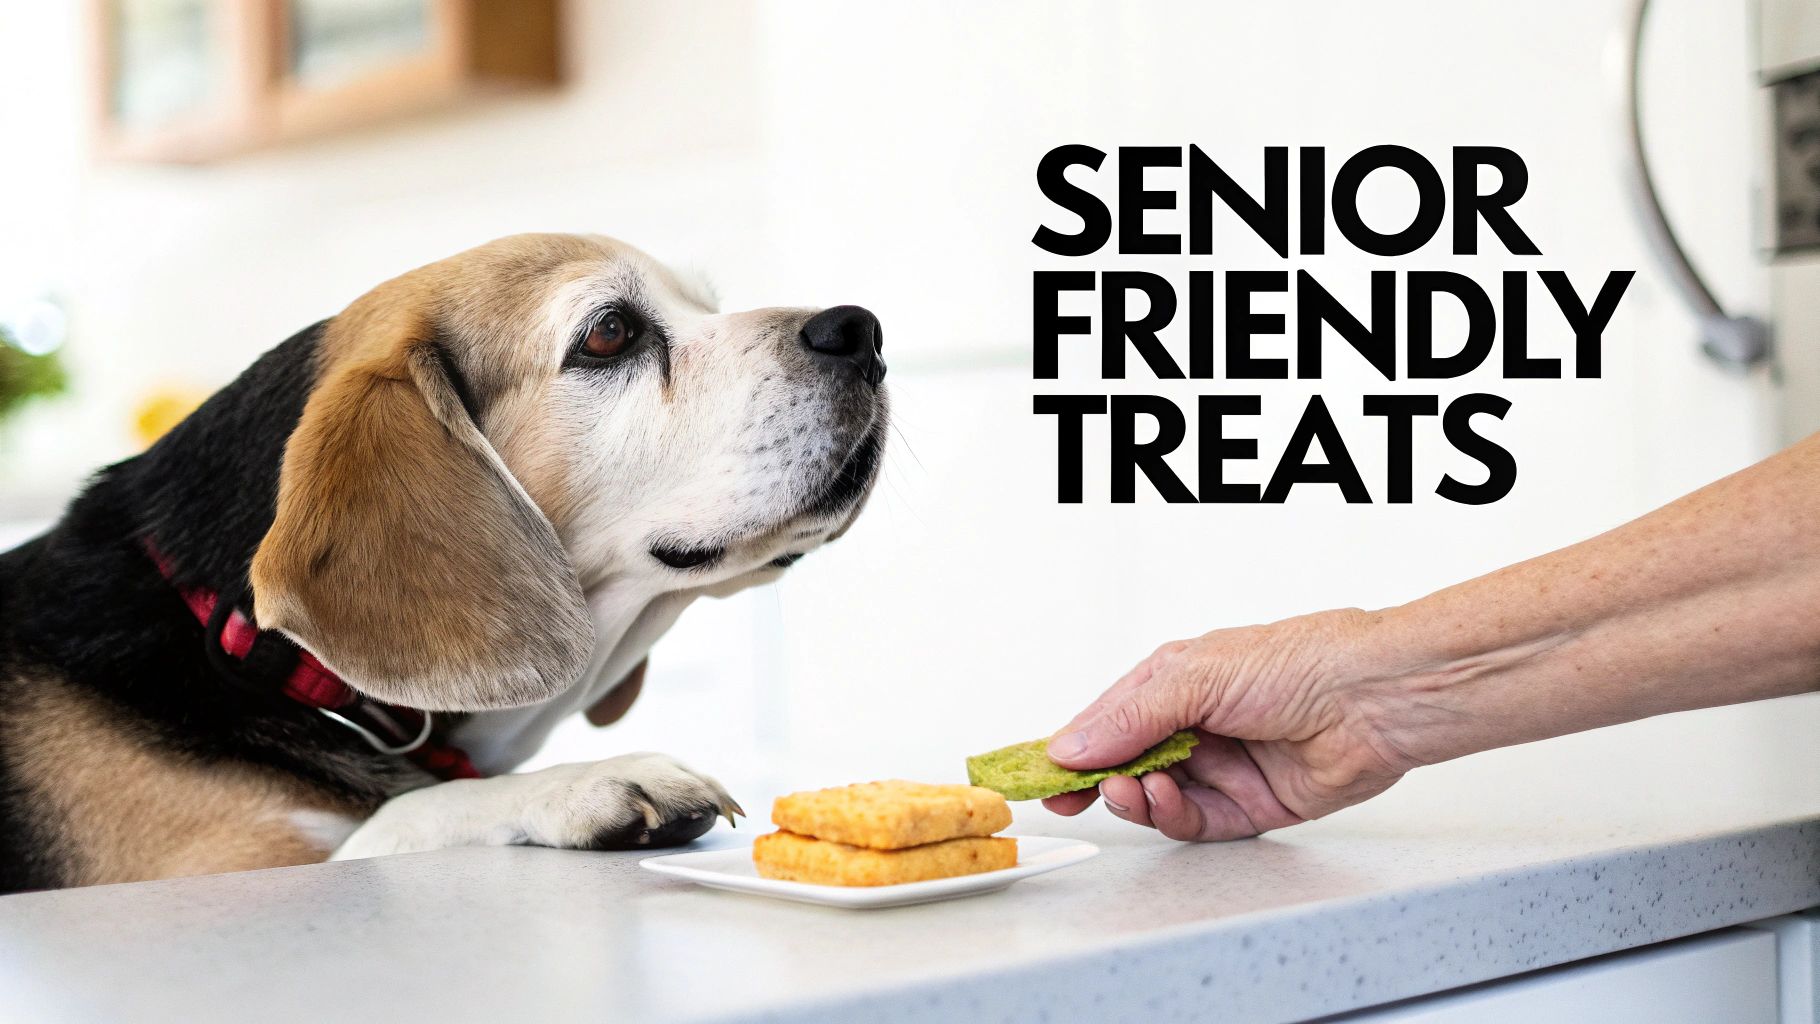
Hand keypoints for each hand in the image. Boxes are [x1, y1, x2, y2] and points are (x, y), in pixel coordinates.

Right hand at [1043, 609, 1419, 840]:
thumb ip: (1128, 718)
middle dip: (1096, 781)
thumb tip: (1070, 745)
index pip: (1109, 721)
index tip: (1039, 771)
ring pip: (1159, 797)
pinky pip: (1200, 821)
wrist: (1376, 696)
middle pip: (1129, 764)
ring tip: (1131, 789)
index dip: (1072, 747)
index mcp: (1178, 682)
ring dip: (1137, 797)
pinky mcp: (1256, 804)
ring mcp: (1227, 765)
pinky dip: (1175, 815)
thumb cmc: (1300, 659)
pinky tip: (1166, 798)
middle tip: (1069, 796)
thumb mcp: (1193, 677)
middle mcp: (1200, 724)